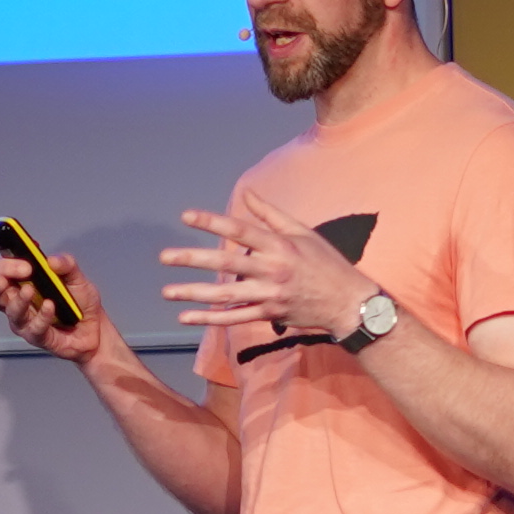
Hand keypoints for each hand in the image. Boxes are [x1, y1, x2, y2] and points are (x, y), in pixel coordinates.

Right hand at [0, 239, 114, 365]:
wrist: (96, 329)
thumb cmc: (79, 302)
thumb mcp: (77, 277)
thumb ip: (66, 264)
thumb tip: (51, 260)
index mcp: (19, 282)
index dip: (3, 265)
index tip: (24, 262)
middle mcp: (15, 301)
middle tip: (16, 275)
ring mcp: (24, 321)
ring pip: (9, 311)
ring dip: (18, 300)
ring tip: (31, 291)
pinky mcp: (36, 337)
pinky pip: (33, 328)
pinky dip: (41, 316)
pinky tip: (51, 307)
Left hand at [160, 201, 365, 351]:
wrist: (348, 302)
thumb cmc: (326, 262)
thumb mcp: (303, 232)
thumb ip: (271, 214)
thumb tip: (246, 195)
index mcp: (279, 245)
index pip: (239, 231)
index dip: (211, 222)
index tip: (186, 217)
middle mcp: (272, 270)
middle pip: (226, 265)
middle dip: (193, 260)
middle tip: (164, 256)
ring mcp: (269, 295)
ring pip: (226, 296)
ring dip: (194, 294)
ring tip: (167, 291)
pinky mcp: (269, 315)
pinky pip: (235, 318)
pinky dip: (210, 319)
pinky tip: (186, 317)